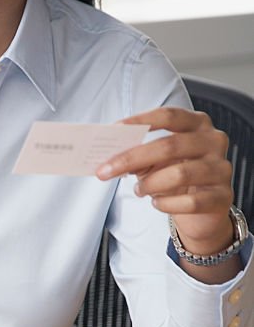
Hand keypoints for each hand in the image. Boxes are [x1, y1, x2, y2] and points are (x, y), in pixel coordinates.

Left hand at [96, 107, 233, 255]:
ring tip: (138, 190)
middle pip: (169, 146)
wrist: (203, 211)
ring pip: (179, 174)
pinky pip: (190, 202)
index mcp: (197, 124)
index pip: (168, 116)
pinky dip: (166, 204)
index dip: (140, 121)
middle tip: (104, 171)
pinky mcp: (223, 196)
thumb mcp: (156, 162)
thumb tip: (111, 158)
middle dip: (131, 159)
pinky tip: (157, 203)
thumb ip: (138, 156)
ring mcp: (221, 168)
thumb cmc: (176, 177)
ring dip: (150, 184)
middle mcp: (213, 141)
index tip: (113, 130)